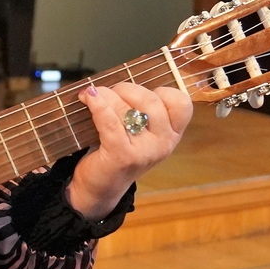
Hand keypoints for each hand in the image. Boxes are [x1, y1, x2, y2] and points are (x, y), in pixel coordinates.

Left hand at [69, 83, 192, 219]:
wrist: (100, 187)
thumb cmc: (118, 151)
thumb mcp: (139, 131)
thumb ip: (140, 109)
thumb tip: (121, 81)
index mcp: (172, 134)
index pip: (181, 103)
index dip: (161, 90)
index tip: (140, 94)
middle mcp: (163, 143)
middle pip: (151, 100)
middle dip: (126, 89)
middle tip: (109, 93)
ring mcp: (144, 151)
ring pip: (127, 109)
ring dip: (106, 96)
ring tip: (93, 96)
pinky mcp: (122, 156)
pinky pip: (110, 122)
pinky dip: (98, 105)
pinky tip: (88, 98)